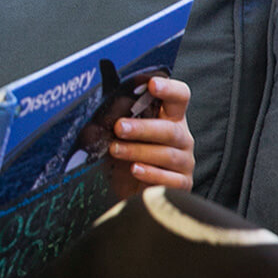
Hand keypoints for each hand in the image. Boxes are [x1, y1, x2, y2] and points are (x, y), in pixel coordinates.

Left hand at [110, 76, 194, 191]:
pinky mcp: (181, 184)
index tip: (152, 84)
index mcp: (170, 118)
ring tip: (115, 150)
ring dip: (139, 151)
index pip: (179, 97)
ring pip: (167, 154)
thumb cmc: (125, 159)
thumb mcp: (115, 138)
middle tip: (119, 127)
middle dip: (143, 128)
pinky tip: (135, 170)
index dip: (169, 89)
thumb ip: (109, 124)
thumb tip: (93, 123)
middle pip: (170, 129)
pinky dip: (152, 174)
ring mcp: (184, 161)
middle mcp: (181, 137)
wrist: (129, 193)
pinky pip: (171, 179)